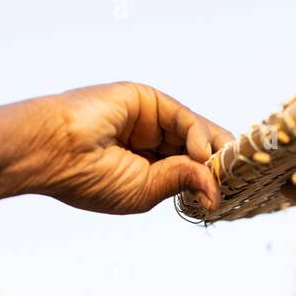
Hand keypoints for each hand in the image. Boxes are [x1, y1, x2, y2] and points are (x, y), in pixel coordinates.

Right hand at [36, 82, 233, 214]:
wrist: (54, 152)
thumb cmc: (90, 178)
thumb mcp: (146, 190)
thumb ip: (183, 181)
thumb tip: (217, 192)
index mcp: (146, 168)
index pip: (189, 172)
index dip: (213, 182)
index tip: (235, 196)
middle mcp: (150, 142)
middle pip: (199, 151)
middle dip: (221, 166)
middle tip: (241, 180)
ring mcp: (149, 119)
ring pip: (196, 134)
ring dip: (215, 154)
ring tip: (219, 170)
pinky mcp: (147, 99)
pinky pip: (184, 117)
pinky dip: (199, 136)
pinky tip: (200, 153)